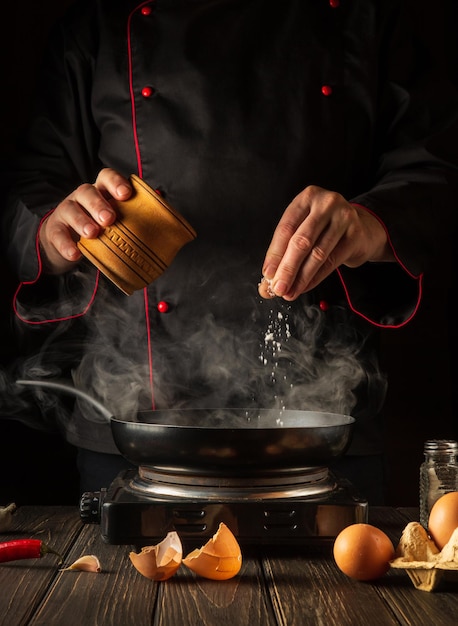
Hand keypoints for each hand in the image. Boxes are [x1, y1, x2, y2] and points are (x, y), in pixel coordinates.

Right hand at [38, 168, 131, 273]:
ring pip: (70, 209)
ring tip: (93, 233)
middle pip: (87, 192)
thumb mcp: (117, 220)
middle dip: (98, 204)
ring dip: (82, 221)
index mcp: (101, 191)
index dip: (115, 182)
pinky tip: (75, 254)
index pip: (106, 177)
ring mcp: (66, 211)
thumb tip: (162, 207)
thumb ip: (135, 214)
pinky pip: (58, 234)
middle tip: (110, 218)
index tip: (126, 194)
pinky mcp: (55, 230)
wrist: (68, 242)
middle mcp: (82, 197)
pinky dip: (66, 244)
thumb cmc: (100, 226)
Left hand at [259, 185, 393, 300]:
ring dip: (300, 278)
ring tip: (290, 292)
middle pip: (301, 241)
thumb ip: (285, 251)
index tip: (267, 274)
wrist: (363, 228)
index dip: (274, 254)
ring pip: (317, 254)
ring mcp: (343, 217)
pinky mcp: (356, 235)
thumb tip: (268, 280)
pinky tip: (305, 287)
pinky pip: (332, 262)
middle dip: (287, 268)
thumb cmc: (326, 229)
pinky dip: (315, 278)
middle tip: (278, 288)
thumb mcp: (304, 229)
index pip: (286, 228)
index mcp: (307, 197)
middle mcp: (326, 203)